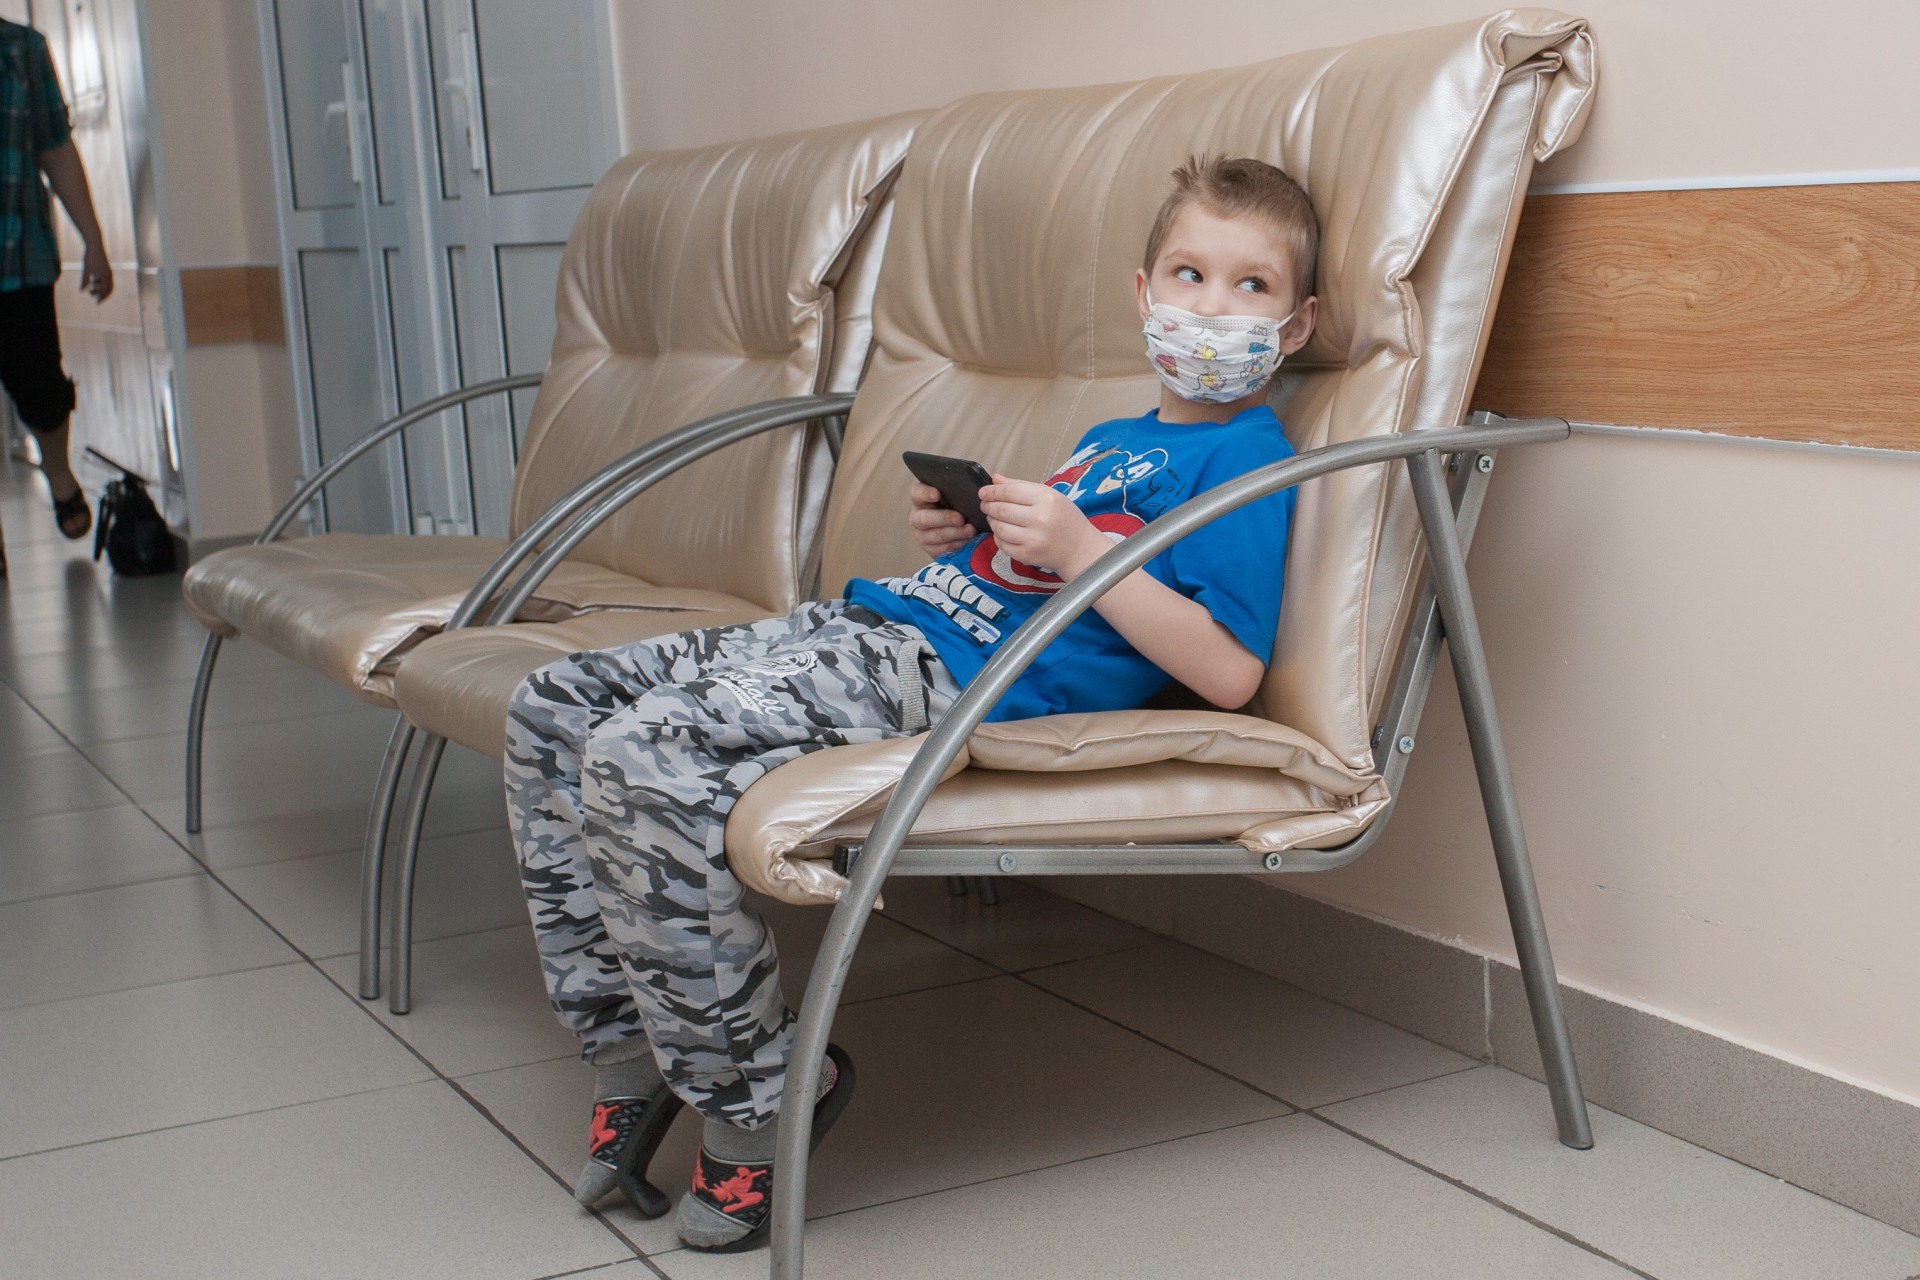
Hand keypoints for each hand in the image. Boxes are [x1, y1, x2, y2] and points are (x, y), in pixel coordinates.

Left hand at [80, 244, 112, 301]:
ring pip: (107, 284)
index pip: (106, 290)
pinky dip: (100, 282)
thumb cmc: (90, 256)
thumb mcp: (86, 269)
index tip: (96, 302)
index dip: (101, 297)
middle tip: (94, 299)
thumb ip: (84, 281)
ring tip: (92, 289)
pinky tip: (93, 282)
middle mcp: (109, 274)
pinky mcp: (106, 267)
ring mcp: (108, 270)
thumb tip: (81, 291)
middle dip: (102, 295)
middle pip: (109, 288)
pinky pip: (105, 278)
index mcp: (106, 275)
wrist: (94, 244)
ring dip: (100, 288)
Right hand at [908, 482, 974, 557]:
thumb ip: (956, 491)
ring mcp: (922, 535)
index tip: (937, 494)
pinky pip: (943, 549)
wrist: (956, 529)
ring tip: (971, 530)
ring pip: (936, 536)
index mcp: (920, 500)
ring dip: (955, 533)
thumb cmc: (956, 506)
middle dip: (944, 518)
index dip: (925, 493)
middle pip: (925, 518)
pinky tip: (969, 541)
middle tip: (960, 519)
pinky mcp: (931, 550)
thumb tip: (974, 487)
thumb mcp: (954, 497)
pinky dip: (957, 545)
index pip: (916, 493)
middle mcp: (917, 518)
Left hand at [979, 476, 1110, 578]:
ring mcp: (1032, 539)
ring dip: (992, 521)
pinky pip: (1002, 544)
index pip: (1009, 491)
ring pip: (999, 528)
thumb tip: (996, 479)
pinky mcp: (1027, 555)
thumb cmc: (1066, 519)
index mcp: (1046, 499)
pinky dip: (998, 537)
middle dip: (988, 506)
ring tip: (994, 517)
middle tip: (985, 504)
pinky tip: (1003, 532)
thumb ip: (1021, 486)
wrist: (1080, 549)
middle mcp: (1039, 519)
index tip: (983, 492)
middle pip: (1001, 509)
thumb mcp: (1049, 496)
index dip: (992, 491)